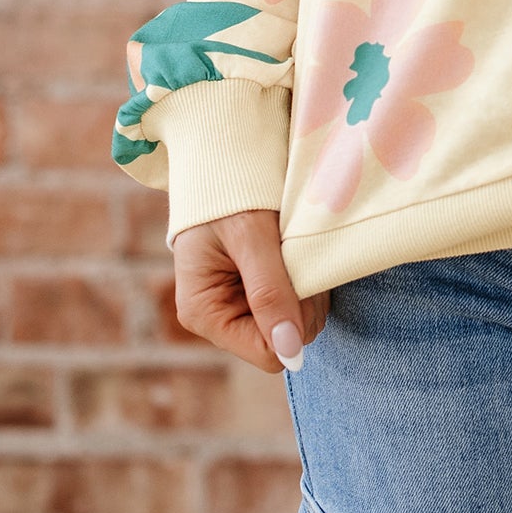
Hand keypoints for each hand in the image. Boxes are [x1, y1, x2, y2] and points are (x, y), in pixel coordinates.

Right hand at [172, 208, 330, 374]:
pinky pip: (298, 302)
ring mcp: (241, 306)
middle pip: (286, 339)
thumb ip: (269, 292)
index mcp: (204, 313)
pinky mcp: (259, 292)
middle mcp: (221, 317)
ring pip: (298, 322)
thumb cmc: (228, 192)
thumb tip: (290, 352)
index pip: (266, 353)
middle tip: (296, 256)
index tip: (299, 279)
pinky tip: (294, 252)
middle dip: (302, 302)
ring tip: (292, 249)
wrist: (223, 160)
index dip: (294, 323)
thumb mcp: (250, 236)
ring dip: (307, 288)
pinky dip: (306, 279)